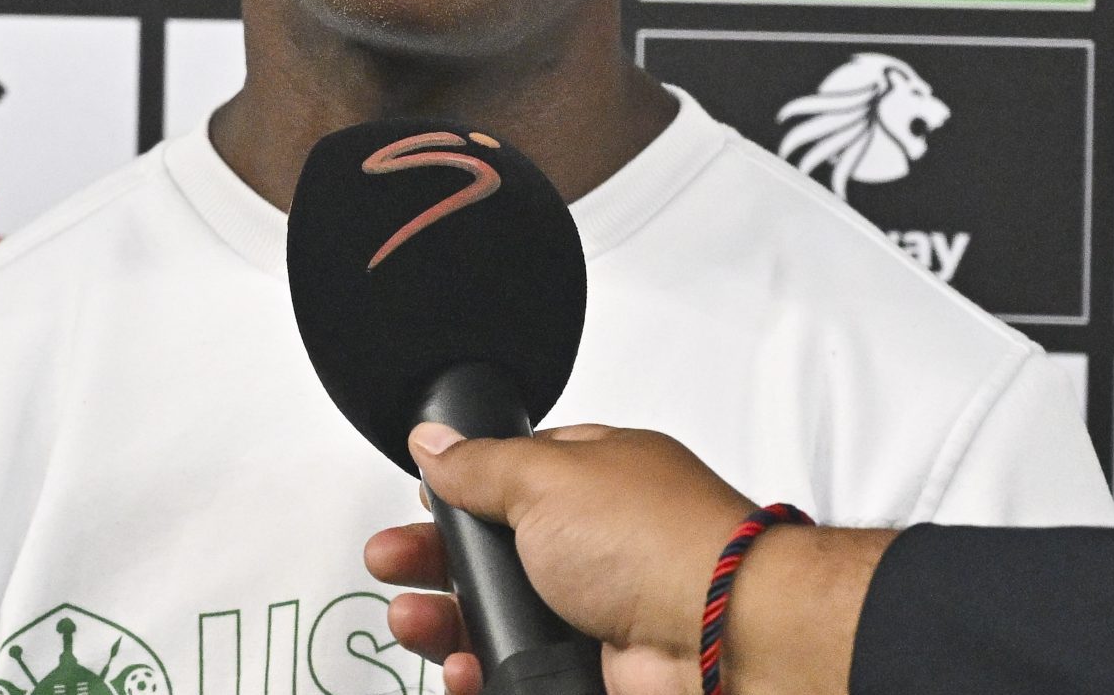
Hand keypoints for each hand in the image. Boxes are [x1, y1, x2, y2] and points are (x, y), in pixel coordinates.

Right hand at [364, 423, 754, 694]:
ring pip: (502, 618)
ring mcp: (597, 609)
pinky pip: (523, 672)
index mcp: (594, 476)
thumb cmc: (657, 541)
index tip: (420, 506)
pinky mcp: (595, 668)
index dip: (461, 492)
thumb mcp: (546, 479)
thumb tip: (435, 441)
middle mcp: (598, 541)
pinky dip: (484, 672)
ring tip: (416, 621)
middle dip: (435, 560)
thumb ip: (482, 464)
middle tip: (394, 564)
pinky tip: (463, 667)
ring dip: (449, 621)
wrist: (719, 635)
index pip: (512, 477)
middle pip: (495, 553)